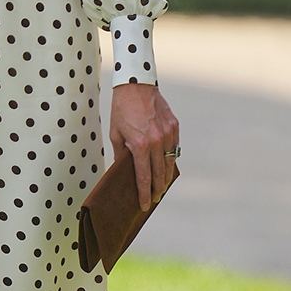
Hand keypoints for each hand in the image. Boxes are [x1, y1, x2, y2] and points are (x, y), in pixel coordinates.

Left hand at [109, 82, 178, 213]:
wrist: (136, 84)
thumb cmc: (121, 109)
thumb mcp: (115, 133)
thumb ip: (121, 154)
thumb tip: (123, 171)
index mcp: (139, 144)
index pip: (144, 176)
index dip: (144, 193)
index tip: (144, 205)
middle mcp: (156, 140)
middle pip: (159, 173)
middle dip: (156, 189)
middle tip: (154, 200)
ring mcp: (168, 133)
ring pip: (170, 162)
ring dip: (166, 177)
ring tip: (161, 187)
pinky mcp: (175, 126)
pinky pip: (175, 148)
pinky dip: (171, 159)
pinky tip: (166, 166)